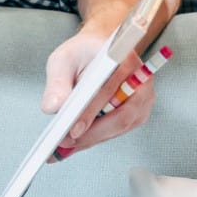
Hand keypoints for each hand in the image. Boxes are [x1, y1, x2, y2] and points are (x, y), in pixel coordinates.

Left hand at [41, 30, 153, 160]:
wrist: (101, 50)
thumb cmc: (84, 53)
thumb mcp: (64, 59)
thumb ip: (57, 82)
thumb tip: (53, 108)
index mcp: (124, 59)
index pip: (109, 89)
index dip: (91, 112)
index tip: (73, 129)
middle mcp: (140, 79)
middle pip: (122, 114)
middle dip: (92, 133)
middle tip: (64, 143)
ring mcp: (144, 96)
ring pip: (121, 126)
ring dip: (93, 139)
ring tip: (65, 147)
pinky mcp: (139, 110)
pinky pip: (119, 129)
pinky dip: (98, 138)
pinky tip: (78, 141)